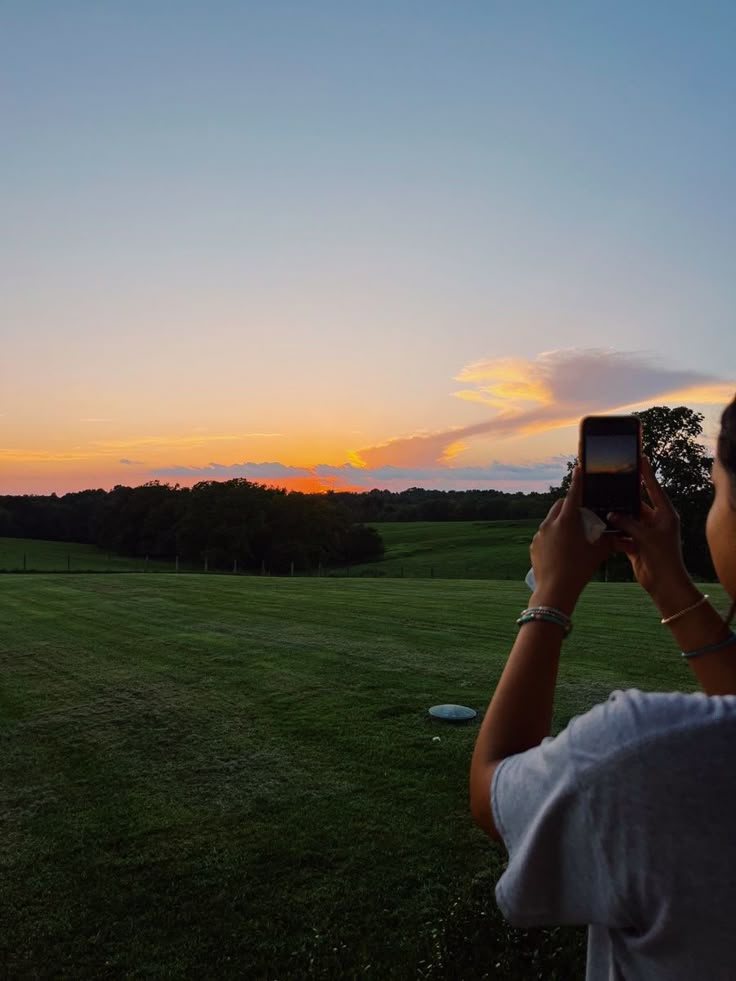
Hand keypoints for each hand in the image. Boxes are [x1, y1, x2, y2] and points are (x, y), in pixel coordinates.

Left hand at [530, 466, 614, 613]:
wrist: (554, 590)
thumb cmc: (579, 570)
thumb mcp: (598, 553)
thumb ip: (608, 540)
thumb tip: (620, 534)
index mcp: (567, 521)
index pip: (573, 494)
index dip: (578, 481)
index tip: (579, 468)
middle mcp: (550, 523)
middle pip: (561, 505)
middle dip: (571, 505)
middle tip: (582, 513)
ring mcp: (540, 534)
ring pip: (552, 519)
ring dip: (562, 521)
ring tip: (573, 533)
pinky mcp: (534, 545)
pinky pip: (545, 534)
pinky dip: (554, 535)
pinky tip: (562, 548)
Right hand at [608, 456, 691, 600]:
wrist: (663, 583)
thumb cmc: (663, 557)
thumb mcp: (645, 536)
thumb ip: (627, 522)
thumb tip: (611, 513)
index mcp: (665, 514)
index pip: (654, 487)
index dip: (646, 472)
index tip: (639, 457)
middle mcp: (656, 521)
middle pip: (637, 503)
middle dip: (624, 497)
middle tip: (611, 482)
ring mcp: (646, 532)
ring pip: (627, 518)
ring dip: (616, 516)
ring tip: (601, 505)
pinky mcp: (636, 544)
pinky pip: (622, 533)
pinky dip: (614, 532)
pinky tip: (601, 526)